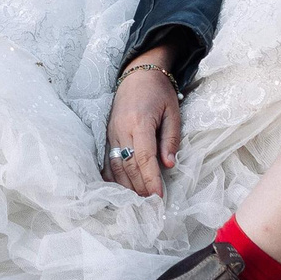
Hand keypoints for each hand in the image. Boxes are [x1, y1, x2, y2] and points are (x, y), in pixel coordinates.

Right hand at [103, 61, 181, 198]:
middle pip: (129, 165)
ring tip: (139, 201)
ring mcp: (111, 132)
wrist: (138, 74)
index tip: (159, 197)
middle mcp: (121, 129)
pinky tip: (120, 189)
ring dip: (127, 186)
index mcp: (140, 122)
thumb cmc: (159, 93)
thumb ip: (170, 138)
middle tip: (151, 206)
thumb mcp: (173, 112)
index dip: (151, 179)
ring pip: (116, 166)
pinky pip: (107, 160)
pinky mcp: (107, 134)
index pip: (144, 157)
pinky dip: (113, 177)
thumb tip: (168, 165)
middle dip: (140, 188)